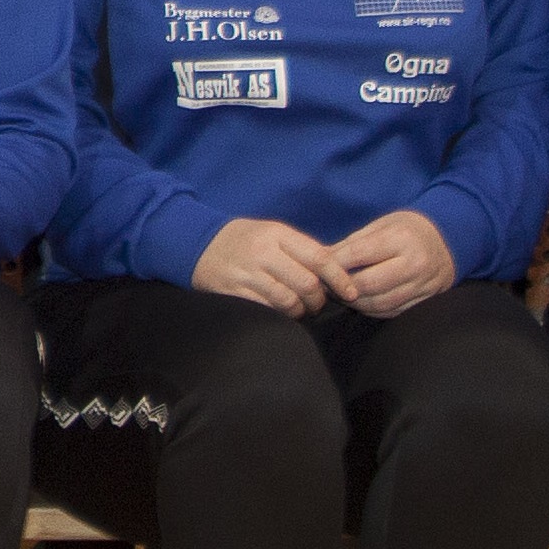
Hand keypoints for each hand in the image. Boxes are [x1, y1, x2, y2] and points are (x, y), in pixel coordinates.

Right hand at [190, 217, 340, 317]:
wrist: (197, 244)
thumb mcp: (271, 232)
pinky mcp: (235, 293)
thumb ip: (301, 248)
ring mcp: (248, 273)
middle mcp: (263, 252)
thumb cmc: (243, 240)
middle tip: (317, 303)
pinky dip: (280, 316)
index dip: (339, 278)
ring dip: (300, 311)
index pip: (319, 257)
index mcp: (277, 234)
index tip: (351, 292)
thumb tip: (337, 269)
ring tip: (299, 309)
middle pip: (307, 283)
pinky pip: (267, 311)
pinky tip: (280, 313)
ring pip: (289, 301)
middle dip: (318, 299)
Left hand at [325, 211, 460, 319]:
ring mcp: (421, 286)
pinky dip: (370, 309)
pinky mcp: (422, 302)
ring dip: (353, 302)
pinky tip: (359, 301)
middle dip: (341, 287)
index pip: (359, 255)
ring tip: (340, 294)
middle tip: (325, 285)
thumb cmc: (408, 230)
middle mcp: (414, 264)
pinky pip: (390, 312)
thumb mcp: (383, 225)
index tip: (318, 267)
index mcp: (402, 239)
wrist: (448, 243)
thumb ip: (353, 243)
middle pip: (367, 284)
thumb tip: (322, 258)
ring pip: (377, 303)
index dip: (334, 263)